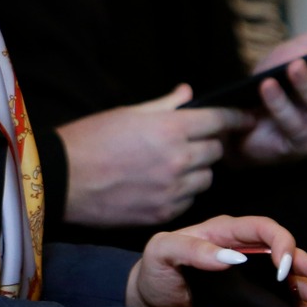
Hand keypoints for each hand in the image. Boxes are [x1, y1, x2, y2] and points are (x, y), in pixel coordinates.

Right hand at [56, 87, 251, 226]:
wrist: (62, 180)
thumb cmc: (90, 139)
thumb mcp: (128, 113)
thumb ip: (165, 105)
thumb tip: (188, 93)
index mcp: (170, 128)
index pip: (219, 120)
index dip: (235, 117)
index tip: (244, 117)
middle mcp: (178, 159)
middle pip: (217, 150)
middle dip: (211, 142)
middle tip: (196, 140)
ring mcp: (173, 189)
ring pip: (207, 177)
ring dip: (199, 169)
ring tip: (177, 164)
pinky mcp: (165, 212)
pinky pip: (190, 199)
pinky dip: (184, 190)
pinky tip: (164, 184)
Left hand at [124, 213, 306, 306]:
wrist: (151, 305)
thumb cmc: (154, 273)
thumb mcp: (162, 253)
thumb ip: (191, 249)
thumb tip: (231, 256)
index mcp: (224, 231)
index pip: (264, 228)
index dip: (280, 243)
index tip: (283, 270)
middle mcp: (243, 249)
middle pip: (284, 250)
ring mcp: (250, 273)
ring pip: (289, 274)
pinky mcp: (252, 296)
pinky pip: (283, 296)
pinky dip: (302, 305)